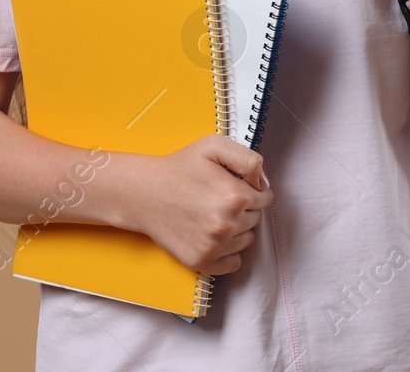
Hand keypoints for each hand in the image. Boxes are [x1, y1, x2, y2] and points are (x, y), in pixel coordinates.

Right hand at [105, 134, 272, 275]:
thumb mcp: (214, 145)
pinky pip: (233, 263)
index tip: (235, 186)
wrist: (144, 193)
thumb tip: (263, 183)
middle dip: (244, 209)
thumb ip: (248, 159)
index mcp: (235, 195)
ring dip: (237, 229)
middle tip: (219, 199)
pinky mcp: (202, 262)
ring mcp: (214, 246)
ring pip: (247, 240)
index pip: (265, 198)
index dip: (252, 189)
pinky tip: (214, 236)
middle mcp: (227, 224)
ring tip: (213, 215)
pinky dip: (228, 252)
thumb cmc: (180, 167)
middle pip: (256, 219)